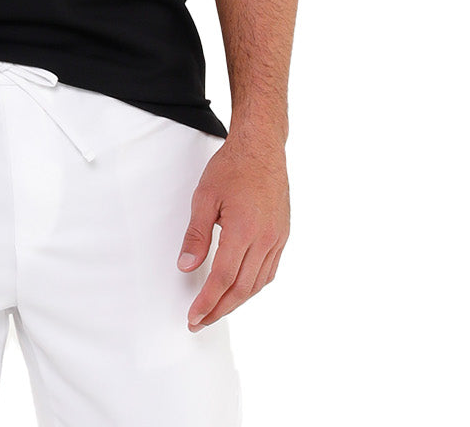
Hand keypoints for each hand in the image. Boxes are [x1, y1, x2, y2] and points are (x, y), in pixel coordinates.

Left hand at [176, 132, 289, 329]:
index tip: (194, 316)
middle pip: (242, 287)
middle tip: (200, 322)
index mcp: (244, 229)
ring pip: (258, 283)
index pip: (224, 278)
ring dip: (237, 301)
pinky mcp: (283, 234)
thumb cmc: (232, 167)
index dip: (208, 301)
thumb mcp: (204, 197)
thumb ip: (196, 235)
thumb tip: (186, 267)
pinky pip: (269, 270)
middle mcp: (265, 238)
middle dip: (220, 309)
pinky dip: (253, 285)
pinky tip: (240, 289)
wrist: (262, 147)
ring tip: (216, 310)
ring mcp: (278, 238)